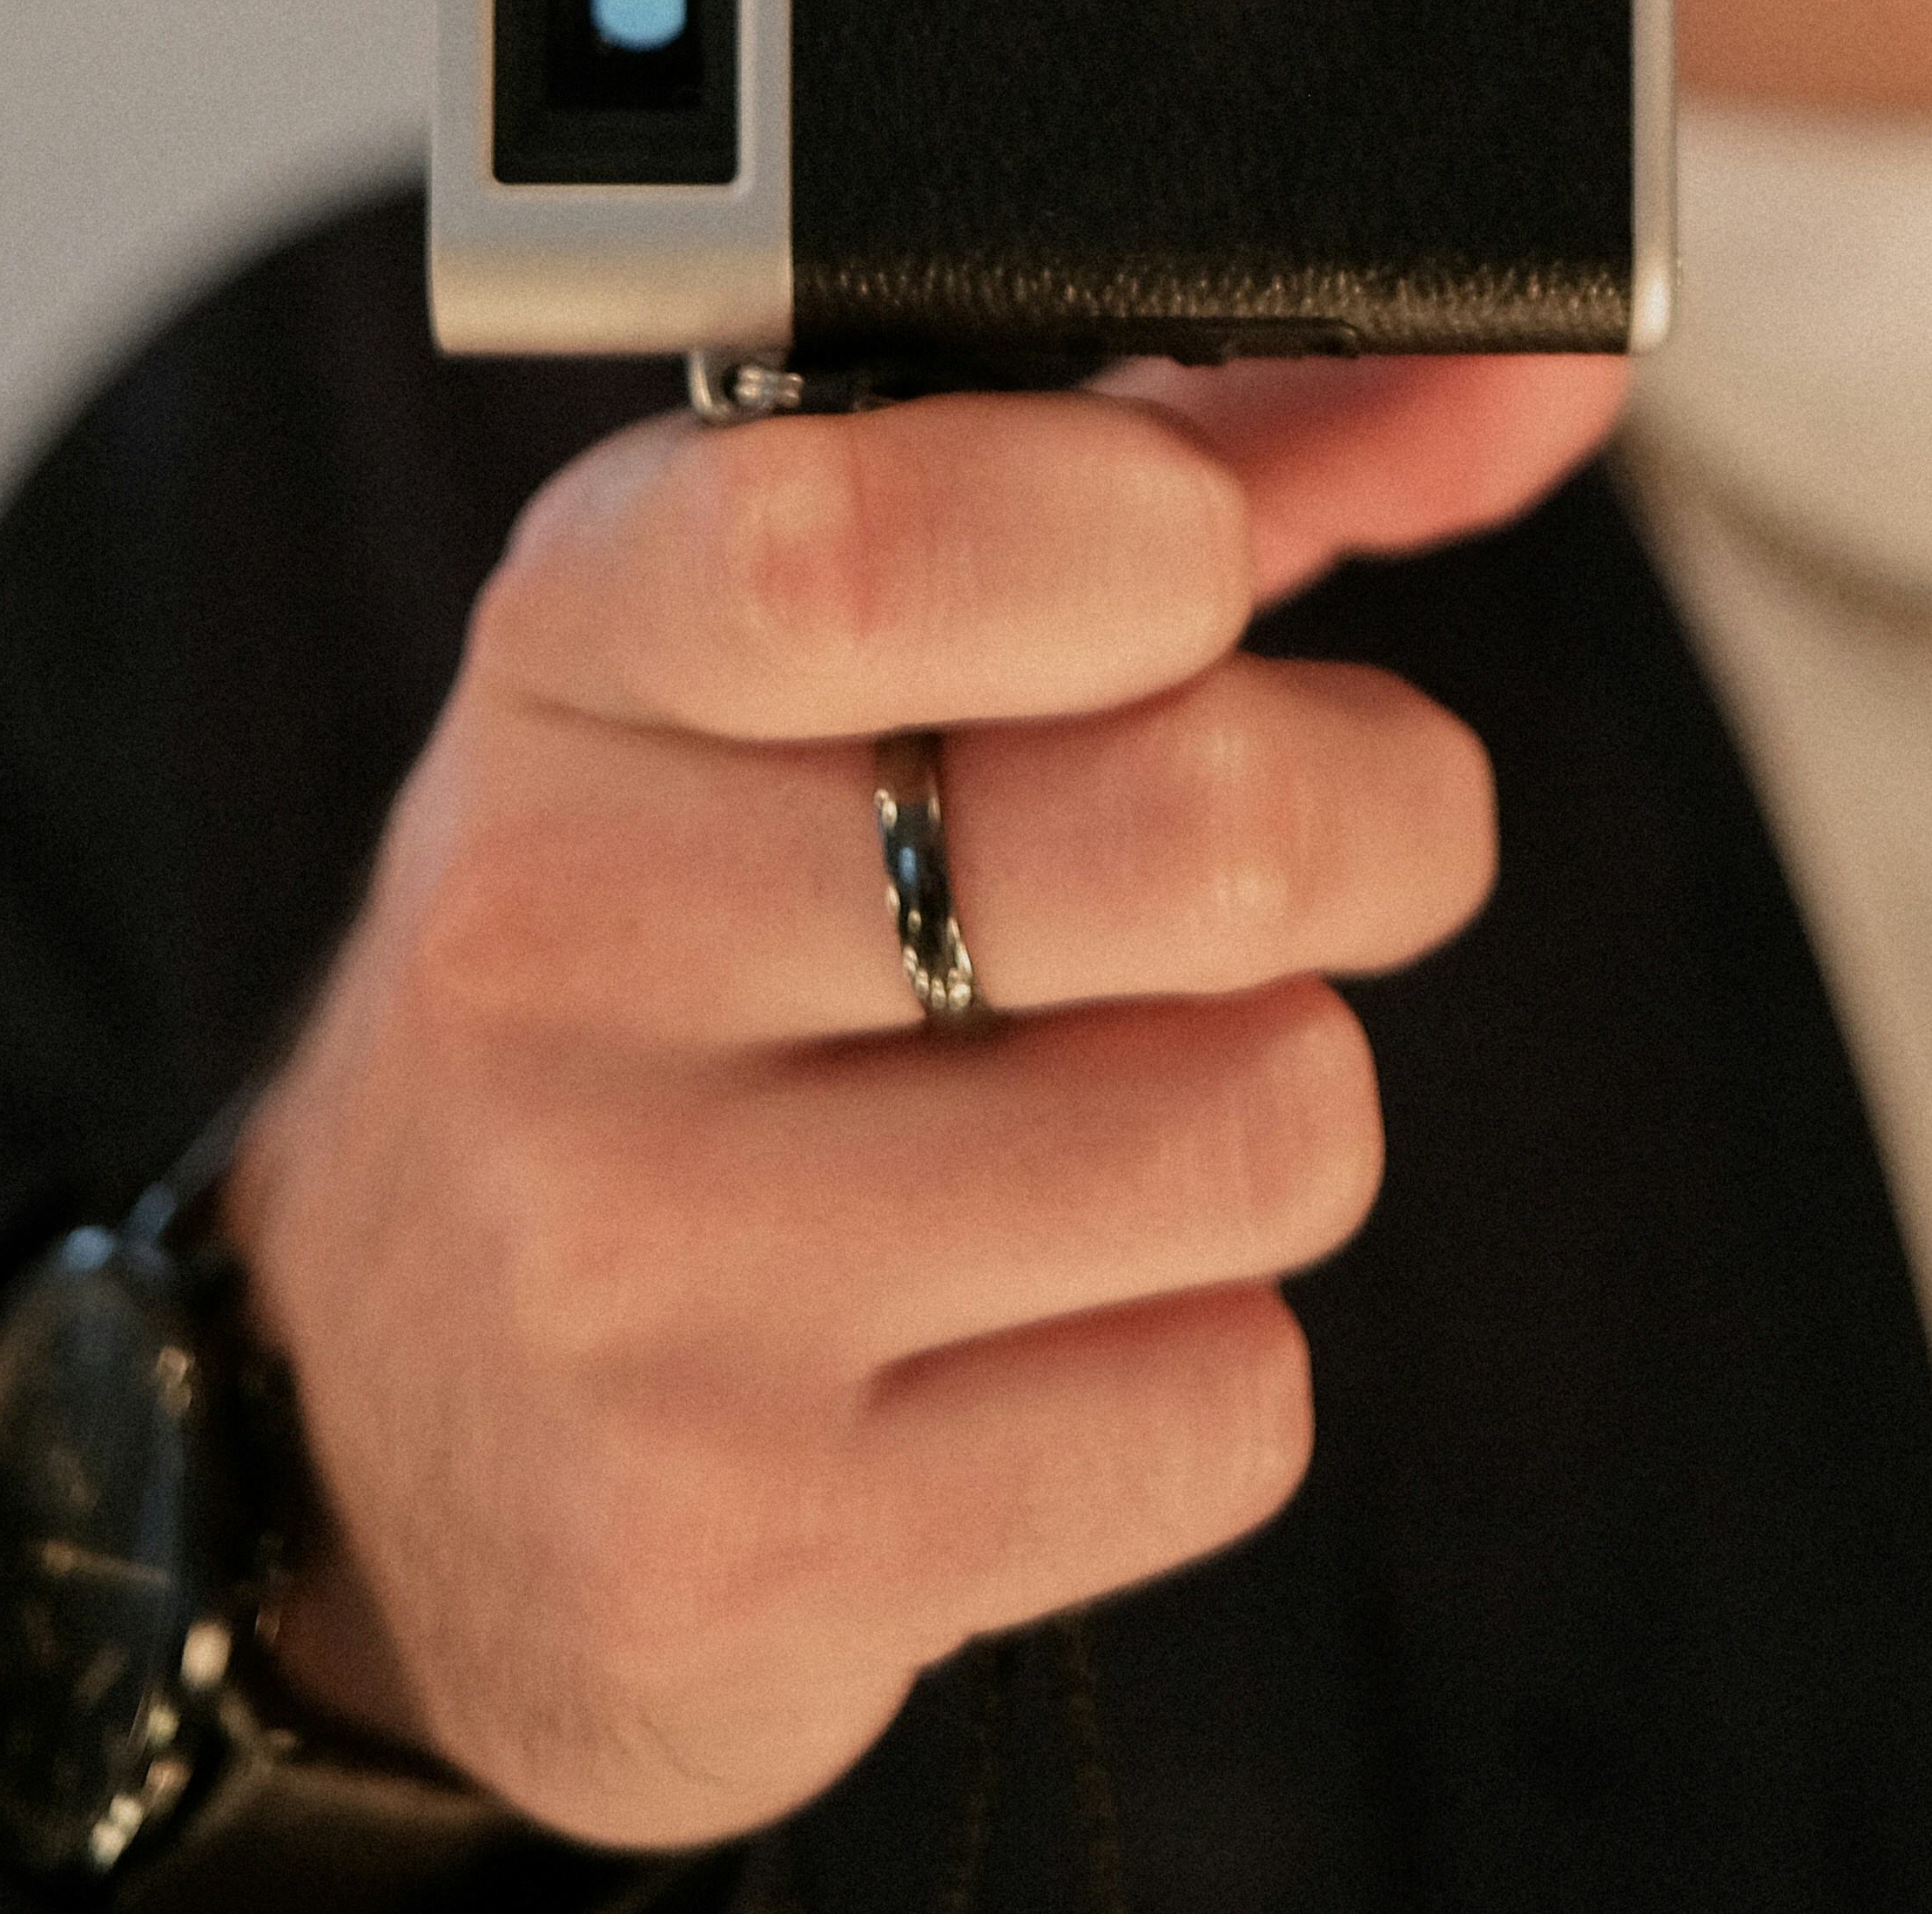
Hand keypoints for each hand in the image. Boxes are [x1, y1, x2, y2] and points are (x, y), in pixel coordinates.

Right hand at [223, 353, 1615, 1851]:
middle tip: (1298, 836)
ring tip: (1111, 1091)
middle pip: (1202, 826)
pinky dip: (1200, 1361)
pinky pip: (1226, 1407)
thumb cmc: (701, 931)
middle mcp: (558, 943)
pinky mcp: (746, 1549)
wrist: (394, 1425)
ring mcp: (633, 1269)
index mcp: (572, 648)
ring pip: (1269, 1119)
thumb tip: (1537, 382)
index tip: (1206, 556)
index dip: (1136, 526)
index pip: (847, 537)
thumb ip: (1202, 453)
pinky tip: (1026, 1325)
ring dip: (1274, 1099)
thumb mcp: (840, 647)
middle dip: (1367, 816)